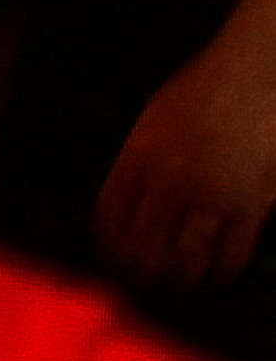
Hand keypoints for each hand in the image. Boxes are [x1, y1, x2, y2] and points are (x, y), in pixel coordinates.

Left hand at [102, 20, 275, 284]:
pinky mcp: (251, 205)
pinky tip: (214, 274)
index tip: (111, 255)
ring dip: (178, 277)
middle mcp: (172, 180)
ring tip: (174, 283)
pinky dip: (221, 270)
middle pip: (145, 245)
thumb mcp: (154, 121)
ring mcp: (213, 196)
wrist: (251, 77)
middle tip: (141, 278)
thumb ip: (141, 161)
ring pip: (188, 258)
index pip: (110, 215)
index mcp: (139, 156)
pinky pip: (232, 254)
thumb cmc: (200, 92)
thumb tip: (130, 204)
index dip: (108, 242)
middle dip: (139, 269)